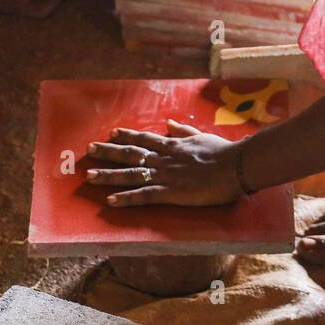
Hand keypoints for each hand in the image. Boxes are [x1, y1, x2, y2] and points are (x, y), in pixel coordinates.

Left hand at [85, 121, 244, 206]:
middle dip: (108, 152)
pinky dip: (126, 198)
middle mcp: (164, 159)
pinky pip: (143, 196)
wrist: (235, 165)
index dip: (127, 137)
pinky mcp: (170, 192)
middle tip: (90, 150)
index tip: (111, 134)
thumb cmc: (223, 152)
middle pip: (130, 154)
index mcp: (172, 146)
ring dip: (109, 175)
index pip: (144, 140)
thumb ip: (183, 132)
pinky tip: (110, 201)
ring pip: (131, 174)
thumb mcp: (201, 136)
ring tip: (90, 176)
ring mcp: (165, 175)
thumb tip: (170, 124)